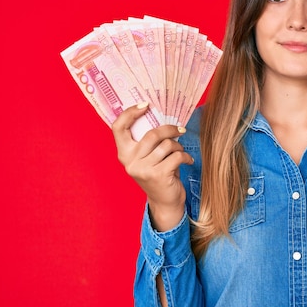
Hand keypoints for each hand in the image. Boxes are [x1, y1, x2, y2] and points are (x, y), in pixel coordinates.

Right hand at [112, 102, 192, 230]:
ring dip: (178, 146)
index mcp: (124, 153)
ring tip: (181, 152)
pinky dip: (186, 157)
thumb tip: (162, 116)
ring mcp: (142, 169)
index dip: (130, 113)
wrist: (165, 202)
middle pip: (152, 133)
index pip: (118, 127)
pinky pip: (177, 156)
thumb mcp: (147, 157)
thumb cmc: (158, 173)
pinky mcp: (157, 175)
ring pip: (167, 145)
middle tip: (180, 130)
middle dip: (170, 130)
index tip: (146, 105)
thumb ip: (147, 141)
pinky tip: (187, 161)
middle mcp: (129, 161)